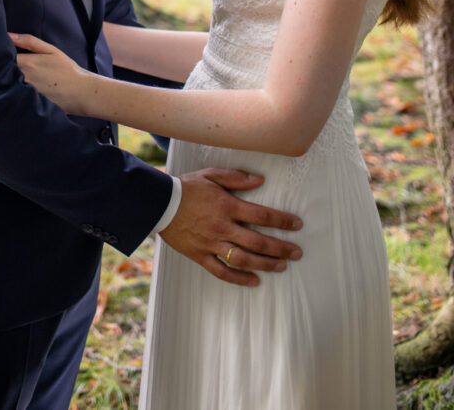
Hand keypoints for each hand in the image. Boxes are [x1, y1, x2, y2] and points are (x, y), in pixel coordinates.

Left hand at [9, 33, 91, 113]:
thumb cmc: (67, 69)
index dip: (2, 57)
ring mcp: (25, 94)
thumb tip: (8, 35)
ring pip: (8, 86)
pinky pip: (16, 98)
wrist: (82, 93)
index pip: (3, 58)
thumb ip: (29, 41)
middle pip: (3, 73)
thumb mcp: (51, 50)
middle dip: (3, 70)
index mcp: (27, 63)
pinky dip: (15, 94)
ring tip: (15, 80)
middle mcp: (23, 79)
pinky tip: (20, 92)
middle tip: (7, 68)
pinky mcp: (29, 105)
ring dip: (8, 82)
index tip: (4, 56)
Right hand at [160, 168, 302, 287]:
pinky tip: (254, 281)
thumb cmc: (187, 187)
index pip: (261, 215)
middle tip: (297, 252)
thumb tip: (260, 180)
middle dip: (281, 247)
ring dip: (265, 264)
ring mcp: (211, 244)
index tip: (297, 224)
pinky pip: (222, 271)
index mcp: (226, 206)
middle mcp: (222, 227)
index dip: (282, 220)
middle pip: (258, 241)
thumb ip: (236, 178)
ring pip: (244, 259)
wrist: (159, 203)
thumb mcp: (211, 175)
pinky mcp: (200, 255)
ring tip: (282, 266)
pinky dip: (239, 278)